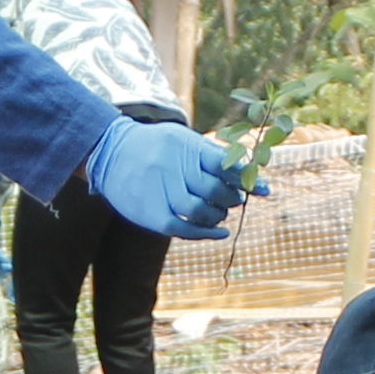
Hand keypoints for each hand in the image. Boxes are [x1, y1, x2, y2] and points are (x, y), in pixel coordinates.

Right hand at [86, 116, 247, 240]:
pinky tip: (220, 232)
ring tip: (220, 212)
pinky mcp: (149, 212)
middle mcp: (172, 166)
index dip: (246, 179)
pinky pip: (181, 228)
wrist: (111, 151)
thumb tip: (250, 176)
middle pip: (213, 190)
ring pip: (199, 211)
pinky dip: (205, 233)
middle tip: (236, 200)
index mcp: (185, 145)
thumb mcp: (184, 140)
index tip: (263, 190)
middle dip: (231, 198)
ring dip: (218, 215)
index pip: (224, 164)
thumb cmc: (158, 147)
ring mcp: (158, 189)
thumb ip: (213, 156)